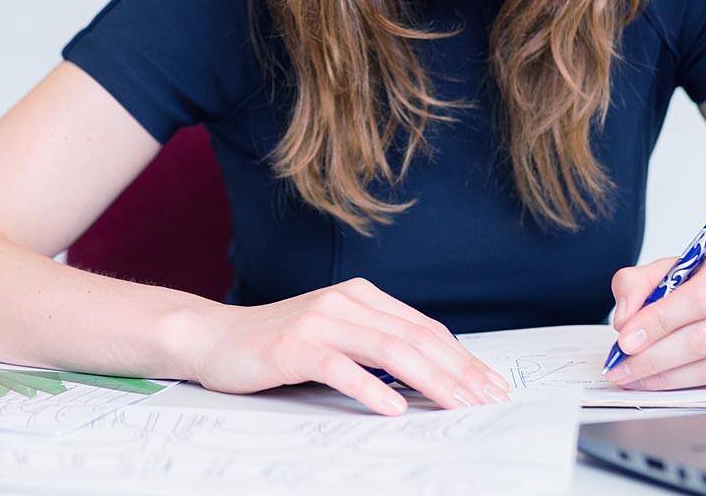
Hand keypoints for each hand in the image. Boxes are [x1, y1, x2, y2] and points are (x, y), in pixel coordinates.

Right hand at [183, 277, 510, 414]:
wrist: (214, 338)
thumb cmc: (278, 345)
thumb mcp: (335, 336)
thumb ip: (374, 345)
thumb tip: (429, 376)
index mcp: (361, 297)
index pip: (425, 329)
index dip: (462, 358)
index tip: (491, 385)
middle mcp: (345, 302)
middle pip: (416, 338)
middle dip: (459, 371)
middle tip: (488, 400)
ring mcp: (319, 321)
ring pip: (389, 349)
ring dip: (430, 380)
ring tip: (457, 405)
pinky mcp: (294, 346)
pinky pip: (340, 367)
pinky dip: (370, 388)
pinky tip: (393, 408)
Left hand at [604, 240, 705, 389]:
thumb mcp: (679, 264)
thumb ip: (639, 283)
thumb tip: (624, 321)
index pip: (697, 299)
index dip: (658, 323)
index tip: (624, 341)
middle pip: (705, 339)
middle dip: (655, 359)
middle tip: (622, 368)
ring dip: (670, 379)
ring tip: (637, 379)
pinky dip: (692, 384)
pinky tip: (667, 381)